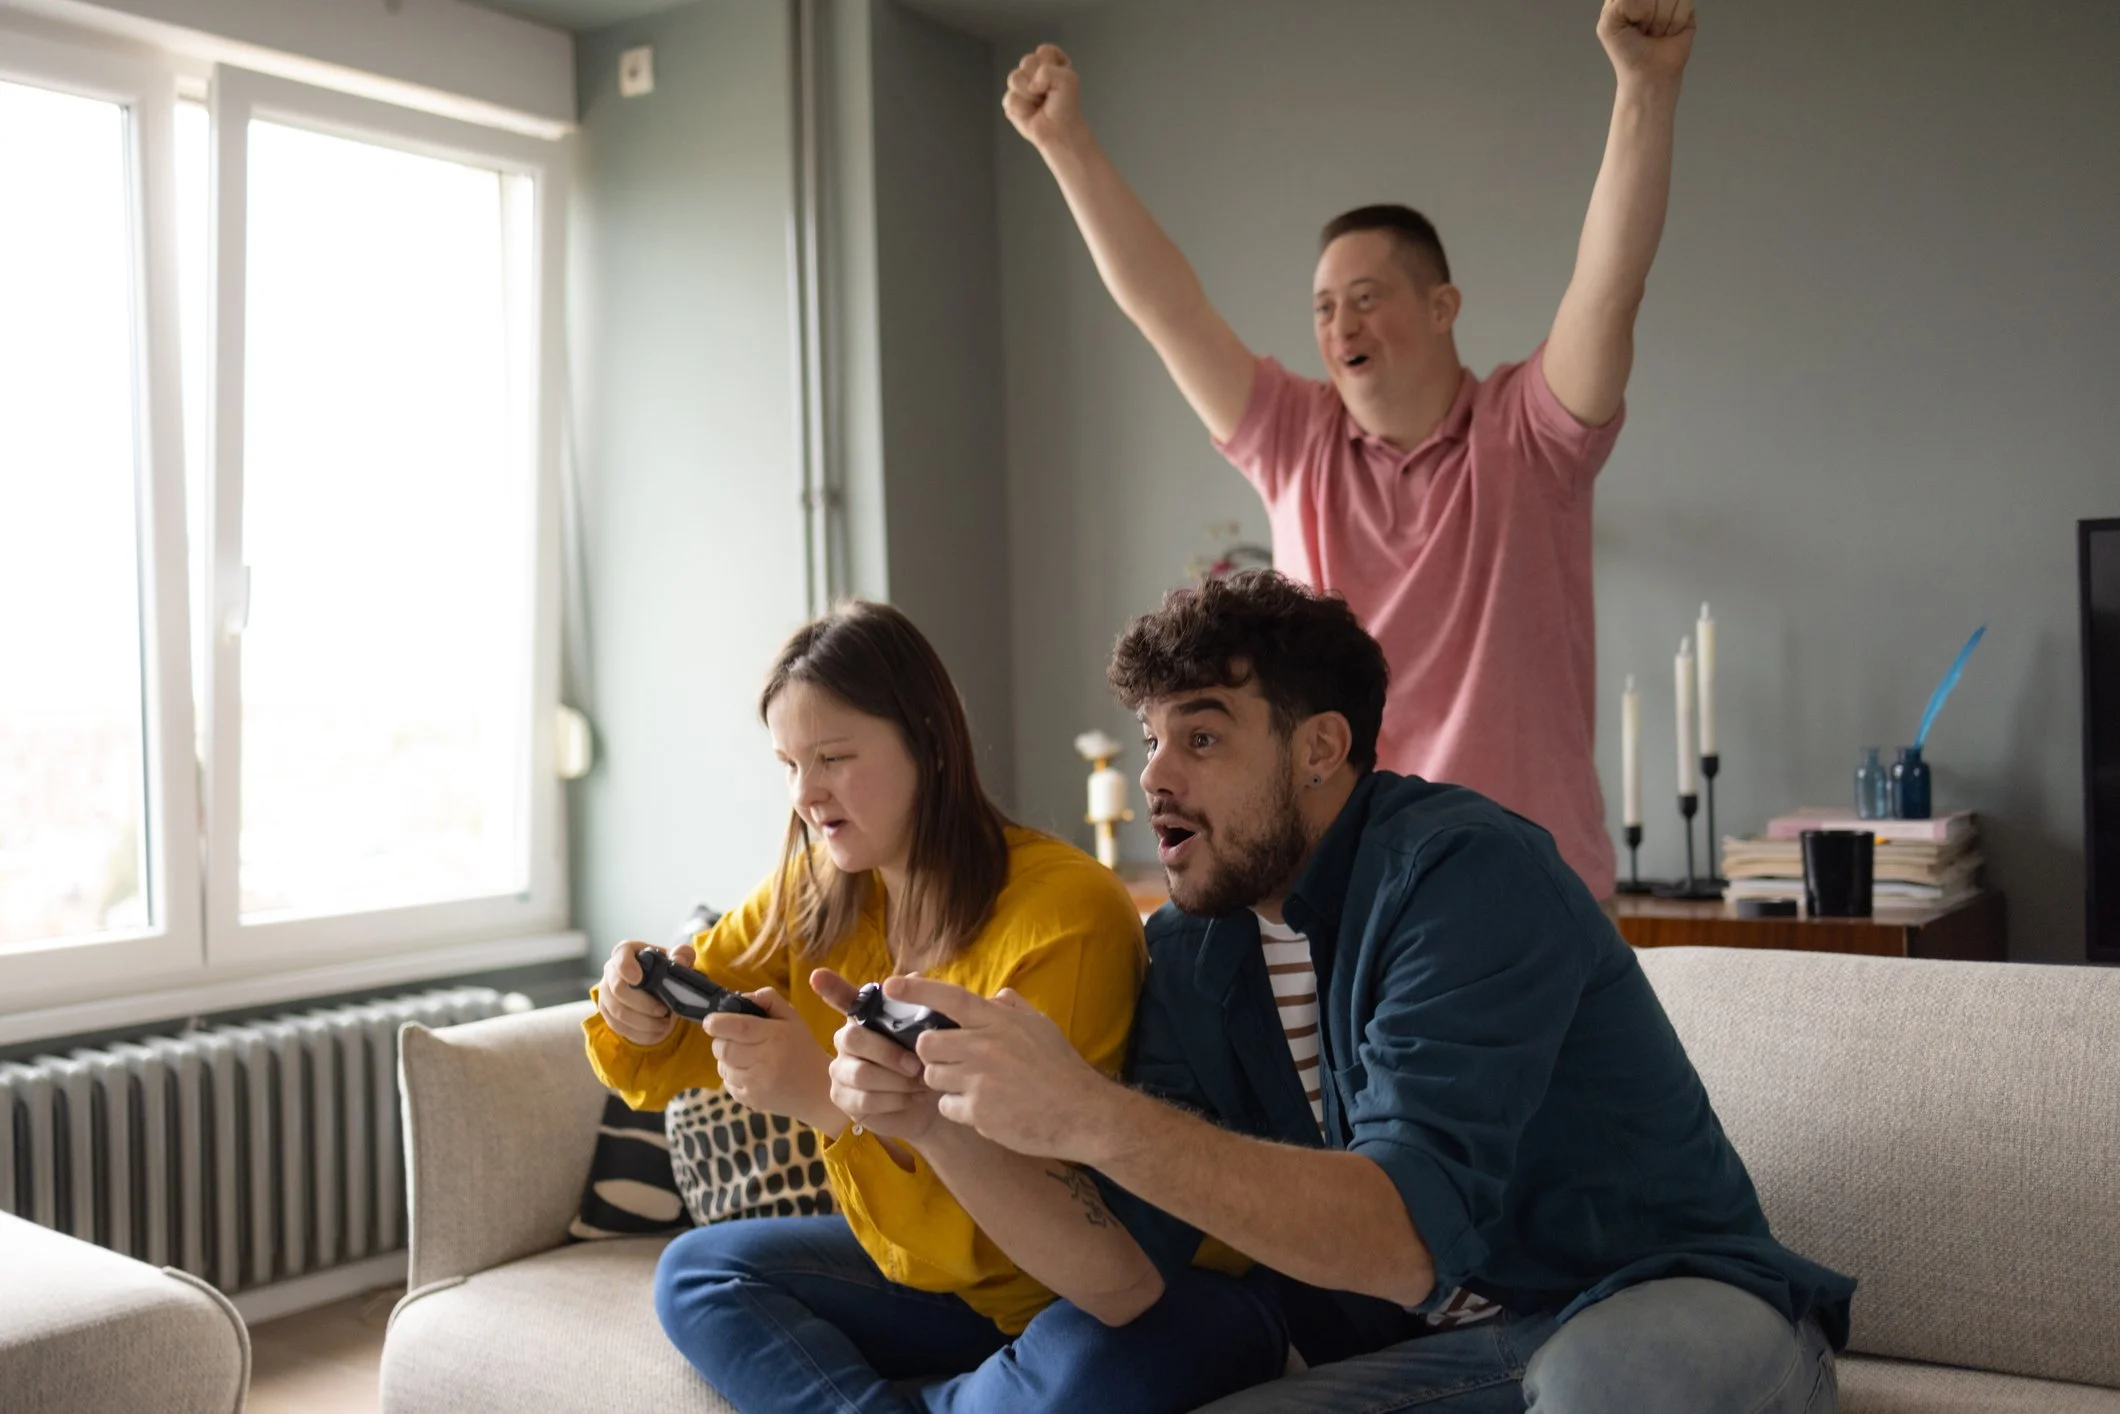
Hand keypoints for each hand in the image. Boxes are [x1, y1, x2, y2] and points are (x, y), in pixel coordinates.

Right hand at [597, 939, 683, 1046]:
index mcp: (627, 952)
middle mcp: (611, 971)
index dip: (626, 967)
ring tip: (664, 1024)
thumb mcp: (678, 958)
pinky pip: (619, 1027)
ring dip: (644, 1022)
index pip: (621, 955)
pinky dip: (640, 1033)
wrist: (656, 986)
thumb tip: (679, 960)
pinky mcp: (607, 1013)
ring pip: (618, 1012)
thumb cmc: (664, 968)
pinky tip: (657, 1031)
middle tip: (663, 1010)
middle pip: (618, 989)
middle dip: (643, 1003)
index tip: (638, 979)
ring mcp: (606, 993)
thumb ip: (682, 954)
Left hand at [703, 988, 839, 1132]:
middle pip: (724, 1049)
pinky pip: (727, 1083)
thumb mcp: (793, 1018)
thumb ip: (768, 1000)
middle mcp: (764, 1062)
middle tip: (731, 1037)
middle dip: (720, 1040)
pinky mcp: (750, 1100)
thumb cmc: (803, 1049)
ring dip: (726, 1058)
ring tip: (745, 1055)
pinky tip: (749, 1071)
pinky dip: (732, 1075)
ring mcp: (756, 1085)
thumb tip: (740, 998)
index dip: (718, 1023)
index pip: (739, 1028)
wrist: (818, 1090)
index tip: (710, 1021)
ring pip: (722, 1067)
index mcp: (775, 1037)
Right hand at [814, 968, 943, 1143]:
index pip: (840, 996)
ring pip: (861, 1074)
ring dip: (897, 1081)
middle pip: (853, 1038)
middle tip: (917, 1065)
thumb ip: (919, 1008)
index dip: (829, 986)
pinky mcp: (842, 1098)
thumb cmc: (925, 1062)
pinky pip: (864, 1099)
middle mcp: (845, 1039)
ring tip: (919, 1084)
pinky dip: (894, 1100)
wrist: (928, 1103)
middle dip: (890, 1053)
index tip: (817, 976)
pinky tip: (909, 1098)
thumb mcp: (930, 1035)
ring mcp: (839, 1069)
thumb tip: (914, 977)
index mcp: (864, 1017)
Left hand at [891, 976, 1112, 1162]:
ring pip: (932, 1076)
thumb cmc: (1062, 1069)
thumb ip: (1014, 1008)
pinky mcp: (979, 1112)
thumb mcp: (1042, 1027)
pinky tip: (986, 1110)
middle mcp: (985, 1046)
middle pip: (927, 1044)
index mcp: (999, 1021)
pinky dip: (959, 1110)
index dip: (917, 989)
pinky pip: (947, 1106)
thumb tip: (996, 996)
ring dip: (946, 1083)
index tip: (890, 984)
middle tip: (952, 1062)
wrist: (1083, 1114)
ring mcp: (980, 1080)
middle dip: (932, 1053)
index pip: (950, 998)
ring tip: (975, 1088)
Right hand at [1003, 43, 1086, 151]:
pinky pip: (1010, 98)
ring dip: (1029, 94)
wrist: (1060, 131)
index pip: (1044, 50)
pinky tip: (1031, 113)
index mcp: (1049, 63)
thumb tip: (1030, 84)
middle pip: (1027, 60)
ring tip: (1039, 103)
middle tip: (1048, 94)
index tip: (1059, 80)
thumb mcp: (1068, 79)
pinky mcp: (1011, 102)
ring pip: (1014, 78)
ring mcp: (1021, 86)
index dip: (1050, 65)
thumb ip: (1048, 70)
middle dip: (1039, 79)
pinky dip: (1023, 108)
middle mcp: (1034, 72)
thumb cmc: (1066, 107)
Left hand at [1598, 0, 1695, 84]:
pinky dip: (1675, 22)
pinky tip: (1669, 31)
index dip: (1635, 6)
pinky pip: (1684, 2)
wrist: (1650, 73)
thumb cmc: (1627, 52)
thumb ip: (1620, 2)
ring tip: (1655, 32)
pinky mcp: (1686, 7)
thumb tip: (1646, 1)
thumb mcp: (1608, 25)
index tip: (1630, 21)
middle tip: (1643, 29)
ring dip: (1661, 20)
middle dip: (1647, 13)